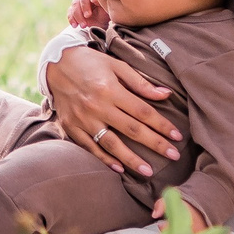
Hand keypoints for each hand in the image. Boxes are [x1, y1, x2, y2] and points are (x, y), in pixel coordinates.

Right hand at [43, 46, 178, 175]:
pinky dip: (105, 159)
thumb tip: (166, 95)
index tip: (177, 136)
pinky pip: (90, 147)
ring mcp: (83, 119)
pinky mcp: (72, 127)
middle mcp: (97, 106)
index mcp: (110, 89)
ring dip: (131, 159)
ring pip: (111, 144)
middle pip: (131, 129)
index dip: (162, 125)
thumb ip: (140, 83)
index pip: (142, 111)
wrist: (56, 64)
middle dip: (155, 144)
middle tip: (173, 156)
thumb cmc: (91, 63)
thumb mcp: (116, 66)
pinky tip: (119, 169)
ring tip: (149, 171)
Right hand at [67, 0, 108, 28]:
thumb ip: (109, 4)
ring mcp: (80, 2)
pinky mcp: (75, 10)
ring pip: (75, 4)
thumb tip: (109, 1)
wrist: (103, 24)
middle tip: (88, 15)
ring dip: (77, 15)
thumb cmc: (108, 15)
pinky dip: (71, 19)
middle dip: (84, 6)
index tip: (94, 1)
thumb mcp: (110, 9)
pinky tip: (75, 25)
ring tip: (83, 25)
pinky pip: (70, 12)